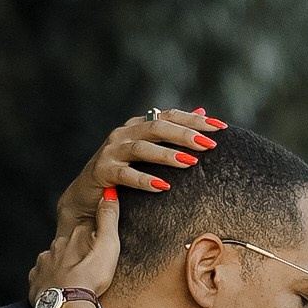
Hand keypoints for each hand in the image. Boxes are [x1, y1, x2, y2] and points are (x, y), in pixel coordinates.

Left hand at [29, 188, 120, 307]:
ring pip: (53, 261)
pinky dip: (49, 281)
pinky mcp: (36, 281)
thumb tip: (109, 193)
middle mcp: (56, 246)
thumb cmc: (90, 278)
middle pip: (66, 245)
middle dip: (74, 253)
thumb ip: (108, 220)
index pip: (83, 230)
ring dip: (61, 268)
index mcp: (74, 236)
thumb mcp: (108, 245)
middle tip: (86, 267)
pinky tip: (58, 289)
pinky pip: (42, 278)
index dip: (90, 238)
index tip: (96, 249)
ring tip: (73, 281)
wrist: (67, 305)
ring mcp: (43, 264)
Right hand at [53, 107, 221, 244]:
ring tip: (190, 163)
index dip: (195, 120)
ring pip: (142, 148)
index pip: (170, 116)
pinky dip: (144, 180)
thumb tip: (202, 111)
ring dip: (168, 155)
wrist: (86, 195)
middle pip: (157, 127)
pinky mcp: (102, 171)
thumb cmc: (122, 171)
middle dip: (185, 135)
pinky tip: (162, 186)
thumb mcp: (148, 149)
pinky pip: (125, 174)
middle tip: (208, 144)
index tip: (221, 127)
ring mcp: (111, 151)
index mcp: (138, 125)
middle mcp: (124, 133)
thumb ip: (172, 131)